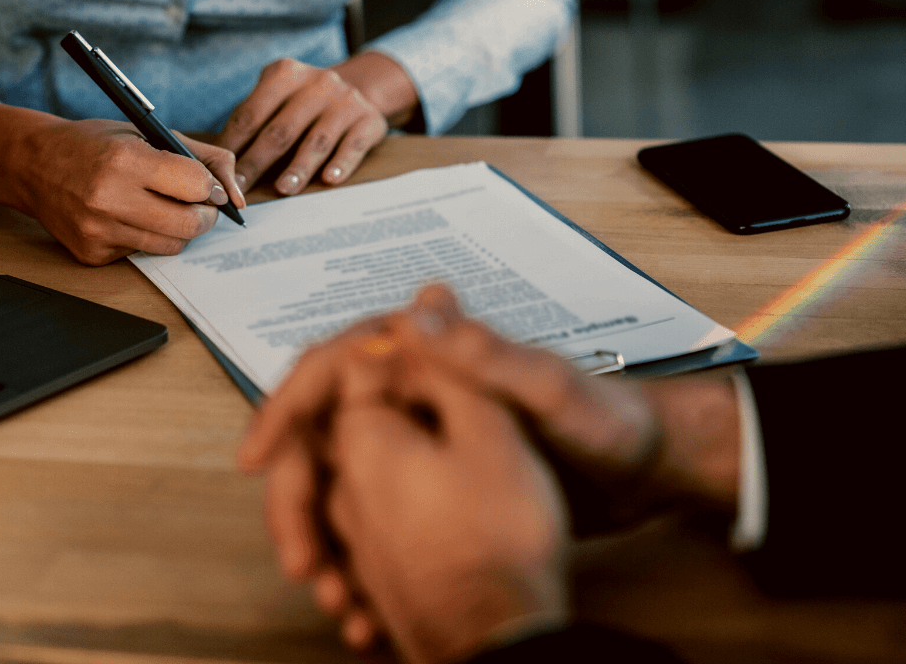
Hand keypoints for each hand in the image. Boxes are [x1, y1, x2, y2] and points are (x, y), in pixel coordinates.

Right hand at [0, 102, 245, 264]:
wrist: (33, 164)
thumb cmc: (96, 144)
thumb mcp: (146, 132)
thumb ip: (201, 156)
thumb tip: (238, 190)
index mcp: (125, 159)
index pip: (195, 186)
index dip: (211, 188)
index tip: (210, 188)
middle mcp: (109, 198)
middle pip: (188, 225)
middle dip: (204, 217)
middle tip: (200, 207)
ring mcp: (98, 230)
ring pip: (170, 246)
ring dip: (179, 231)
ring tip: (165, 209)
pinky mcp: (91, 253)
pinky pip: (140, 253)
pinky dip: (146, 238)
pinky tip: (128, 217)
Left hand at [216, 51, 418, 195]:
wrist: (361, 90)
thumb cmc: (305, 104)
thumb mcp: (279, 97)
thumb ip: (254, 120)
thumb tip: (220, 160)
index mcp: (285, 74)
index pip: (252, 113)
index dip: (234, 145)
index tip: (221, 173)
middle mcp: (317, 82)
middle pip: (281, 129)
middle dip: (257, 162)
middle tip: (241, 188)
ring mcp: (345, 101)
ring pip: (317, 140)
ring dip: (298, 167)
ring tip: (284, 189)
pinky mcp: (369, 120)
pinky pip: (352, 146)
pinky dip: (341, 164)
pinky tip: (329, 180)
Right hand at [240, 286, 740, 604]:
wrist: (646, 469)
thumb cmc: (609, 420)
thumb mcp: (549, 390)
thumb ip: (486, 354)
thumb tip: (415, 309)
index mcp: (433, 356)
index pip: (336, 367)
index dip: (287, 408)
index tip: (259, 459)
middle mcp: (418, 390)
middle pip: (327, 434)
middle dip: (301, 497)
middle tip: (301, 557)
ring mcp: (425, 436)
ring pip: (344, 483)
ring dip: (328, 536)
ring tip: (333, 590)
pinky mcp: (437, 478)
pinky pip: (377, 514)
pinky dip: (363, 555)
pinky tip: (365, 596)